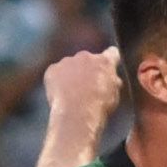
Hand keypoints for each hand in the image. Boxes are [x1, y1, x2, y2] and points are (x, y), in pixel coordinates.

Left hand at [39, 42, 117, 156]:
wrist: (77, 113)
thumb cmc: (99, 106)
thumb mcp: (114, 95)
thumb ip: (112, 82)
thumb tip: (111, 79)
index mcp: (105, 61)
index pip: (111, 53)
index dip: (110, 60)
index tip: (108, 66)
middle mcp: (86, 56)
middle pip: (87, 59)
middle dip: (87, 69)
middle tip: (86, 86)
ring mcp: (67, 62)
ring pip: (69, 65)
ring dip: (71, 74)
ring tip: (71, 93)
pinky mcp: (52, 70)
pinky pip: (55, 73)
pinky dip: (56, 81)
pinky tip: (60, 95)